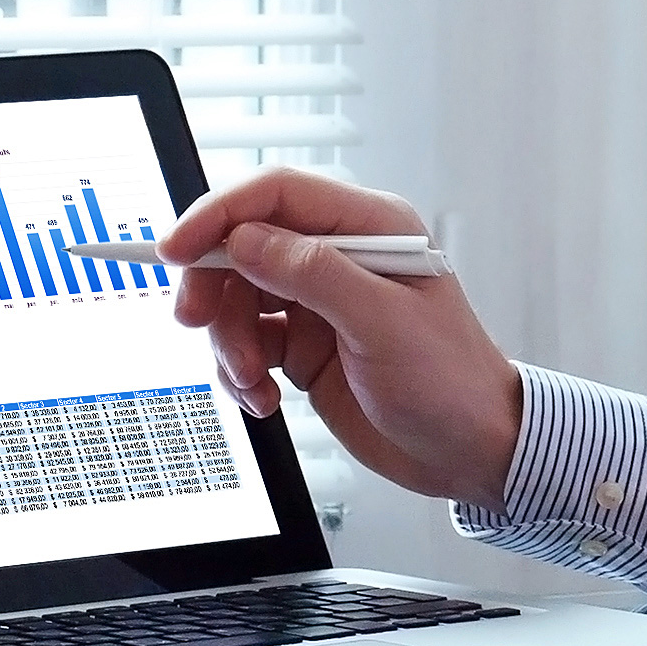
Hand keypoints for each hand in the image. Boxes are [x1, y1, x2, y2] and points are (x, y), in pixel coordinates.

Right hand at [161, 166, 523, 502]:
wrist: (470, 451)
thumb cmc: (451, 382)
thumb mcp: (383, 323)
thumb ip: (313, 274)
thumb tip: (247, 240)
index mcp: (370, 228)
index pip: (277, 194)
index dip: (219, 214)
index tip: (176, 249)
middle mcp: (340, 256)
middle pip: (244, 244)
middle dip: (214, 285)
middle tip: (197, 322)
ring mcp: (321, 301)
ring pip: (238, 296)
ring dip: (228, 341)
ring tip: (251, 380)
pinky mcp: (306, 343)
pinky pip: (248, 340)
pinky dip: (240, 370)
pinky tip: (263, 397)